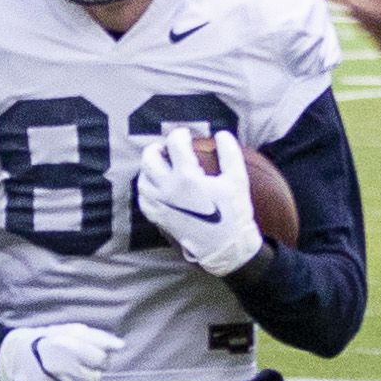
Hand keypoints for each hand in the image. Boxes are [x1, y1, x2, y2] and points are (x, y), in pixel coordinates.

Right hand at [0, 322, 123, 380]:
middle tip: (80, 369)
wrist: (13, 356)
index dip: (99, 358)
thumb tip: (121, 346)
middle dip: (91, 373)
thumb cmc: (44, 340)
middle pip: (94, 378)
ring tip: (72, 380)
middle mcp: (59, 367)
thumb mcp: (68, 330)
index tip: (91, 357)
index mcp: (65, 346)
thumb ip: (96, 337)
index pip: (100, 358)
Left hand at [134, 128, 262, 275]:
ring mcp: (160, 205)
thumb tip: (221, 134)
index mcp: (186, 177)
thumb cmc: (234, 212)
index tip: (185, 136)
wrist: (226, 245)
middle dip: (157, 149)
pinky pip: (143, 200)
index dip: (180, 135)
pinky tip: (157, 187)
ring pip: (142, 179)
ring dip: (149, 168)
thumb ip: (230, 153)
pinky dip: (146, 189)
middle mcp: (167, 189)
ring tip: (162, 166)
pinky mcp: (158, 218)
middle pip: (149, 159)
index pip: (174, 144)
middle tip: (166, 149)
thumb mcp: (237, 179)